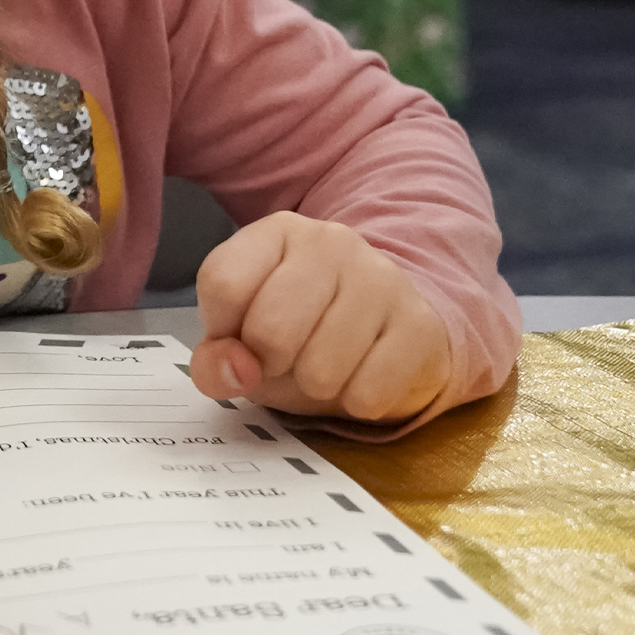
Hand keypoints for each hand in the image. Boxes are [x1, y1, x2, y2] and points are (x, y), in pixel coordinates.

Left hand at [190, 212, 450, 423]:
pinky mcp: (420, 324)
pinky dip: (359, 401)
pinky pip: (368, 392)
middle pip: (269, 330)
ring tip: (329, 365)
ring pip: (320, 369)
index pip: (222, 283)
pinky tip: (365, 375)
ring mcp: (381, 278)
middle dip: (270, 364)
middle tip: (289, 357)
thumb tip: (236, 371)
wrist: (390, 333)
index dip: (224, 331)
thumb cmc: (304, 334)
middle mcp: (330, 242)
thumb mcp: (243, 343)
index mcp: (276, 233)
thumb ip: (214, 361)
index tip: (243, 336)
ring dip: (317, 386)